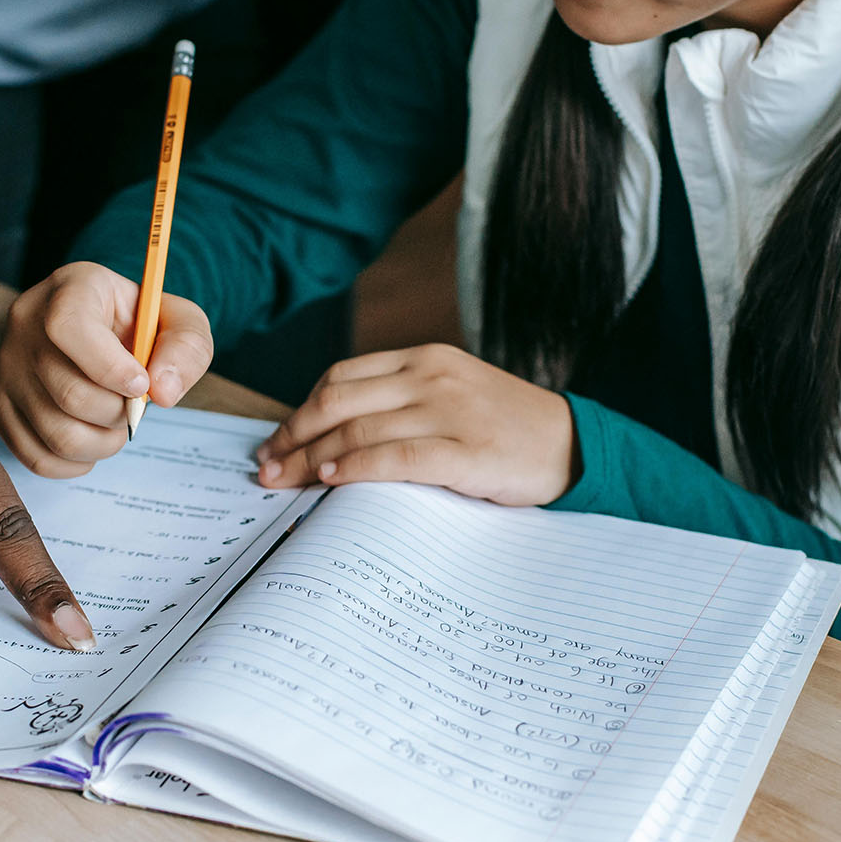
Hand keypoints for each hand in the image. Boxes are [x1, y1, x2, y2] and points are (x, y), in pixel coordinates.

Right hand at [0, 261, 213, 476]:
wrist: (103, 329)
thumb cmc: (140, 324)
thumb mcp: (179, 321)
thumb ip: (186, 348)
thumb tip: (162, 393)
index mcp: (71, 288)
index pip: (69, 327)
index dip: (110, 367)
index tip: (141, 384)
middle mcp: (26, 322)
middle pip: (69, 393)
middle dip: (119, 414)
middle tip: (134, 406)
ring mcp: (7, 365)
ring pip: (55, 432)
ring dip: (103, 443)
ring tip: (116, 424)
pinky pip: (35, 455)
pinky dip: (75, 463)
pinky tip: (93, 439)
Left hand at [253, 344, 576, 506]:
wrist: (574, 445)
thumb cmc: (507, 428)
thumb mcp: (454, 395)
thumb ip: (403, 404)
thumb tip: (334, 439)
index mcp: (425, 359)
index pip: (342, 377)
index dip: (301, 410)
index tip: (277, 440)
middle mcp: (432, 378)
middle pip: (338, 402)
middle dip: (293, 435)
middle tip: (266, 467)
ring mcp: (449, 412)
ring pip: (358, 431)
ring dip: (311, 459)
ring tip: (285, 482)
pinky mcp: (465, 451)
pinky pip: (395, 458)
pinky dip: (354, 469)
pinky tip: (330, 481)